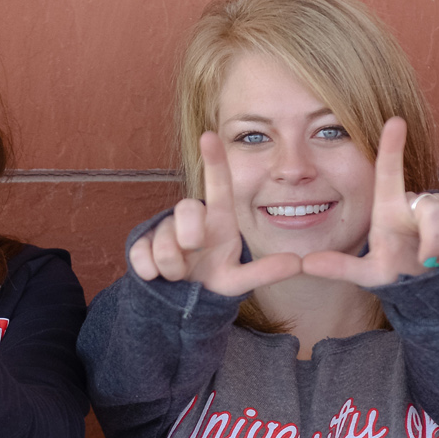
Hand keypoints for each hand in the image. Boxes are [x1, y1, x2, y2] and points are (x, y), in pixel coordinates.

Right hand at [127, 131, 303, 294]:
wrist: (180, 302)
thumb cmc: (213, 279)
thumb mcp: (237, 280)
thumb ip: (264, 272)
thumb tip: (297, 262)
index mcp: (218, 219)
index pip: (218, 186)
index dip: (215, 161)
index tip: (210, 135)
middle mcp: (190, 218)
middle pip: (187, 209)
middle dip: (190, 234)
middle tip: (194, 252)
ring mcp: (164, 230)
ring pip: (165, 243)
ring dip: (173, 266)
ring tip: (180, 275)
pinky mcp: (141, 244)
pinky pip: (141, 255)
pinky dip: (150, 270)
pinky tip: (157, 277)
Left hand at [301, 117, 438, 285]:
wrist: (432, 286)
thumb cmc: (398, 271)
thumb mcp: (371, 273)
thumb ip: (341, 267)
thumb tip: (307, 264)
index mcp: (390, 209)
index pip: (389, 174)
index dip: (392, 148)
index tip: (394, 121)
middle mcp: (418, 203)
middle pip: (434, 210)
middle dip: (434, 241)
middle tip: (427, 261)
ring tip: (438, 261)